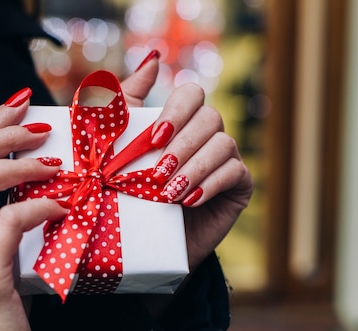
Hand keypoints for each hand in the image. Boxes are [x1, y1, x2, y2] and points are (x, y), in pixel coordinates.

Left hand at [121, 52, 252, 271]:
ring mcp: (226, 160)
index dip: (176, 111)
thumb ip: (127, 100)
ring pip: (224, 145)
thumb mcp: (119, 145)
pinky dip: (211, 185)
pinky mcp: (239, 187)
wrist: (145, 244)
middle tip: (157, 172)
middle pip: (210, 118)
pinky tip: (190, 201)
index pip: (191, 94)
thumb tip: (155, 58)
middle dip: (182, 145)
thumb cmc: (127, 191)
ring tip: (168, 193)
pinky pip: (236, 173)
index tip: (154, 138)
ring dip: (194, 168)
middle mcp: (206, 135)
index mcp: (181, 121)